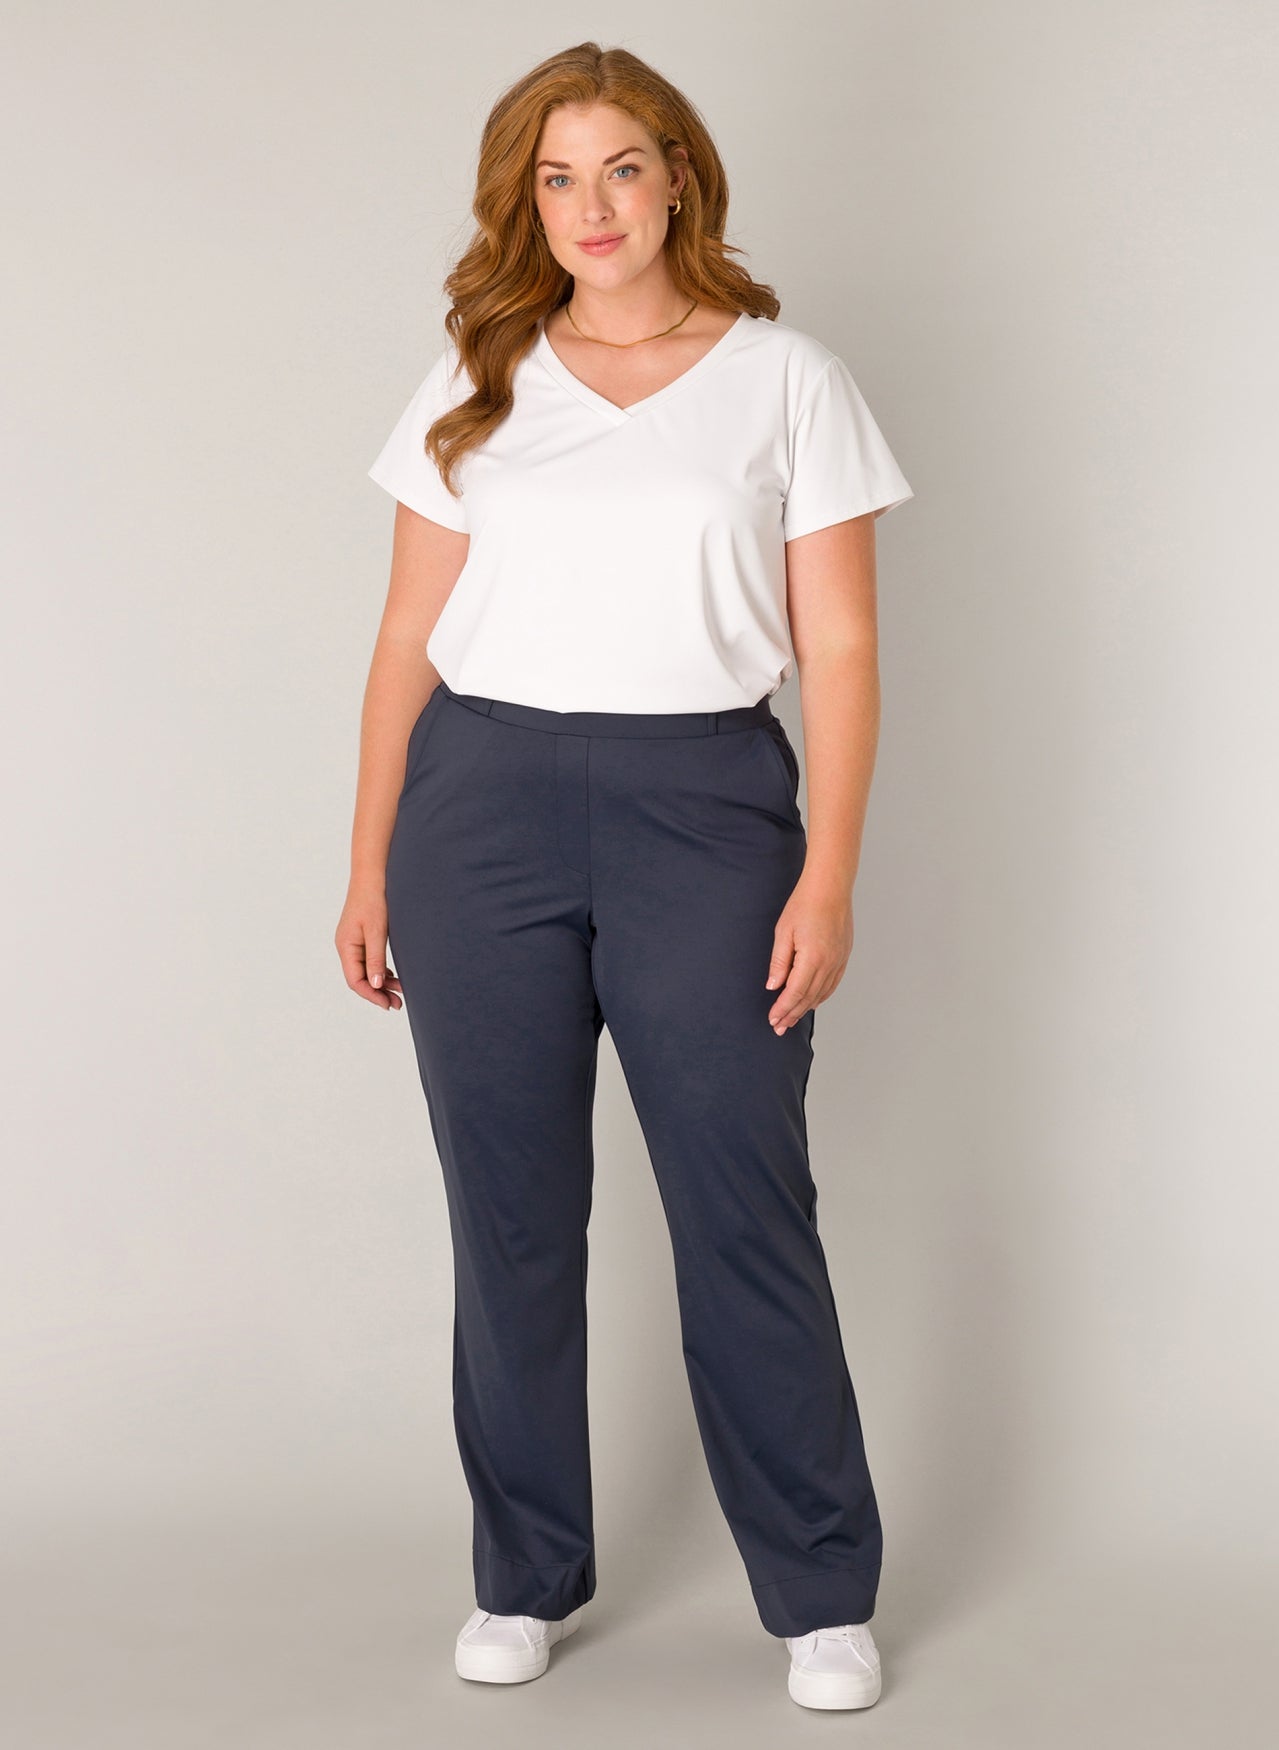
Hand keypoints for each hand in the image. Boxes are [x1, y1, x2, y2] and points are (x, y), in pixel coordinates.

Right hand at [336, 882, 404, 1010]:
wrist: (372, 875)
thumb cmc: (374, 899)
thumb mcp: (377, 931)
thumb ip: (376, 959)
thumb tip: (376, 985)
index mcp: (346, 946)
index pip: (355, 981)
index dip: (372, 995)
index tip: (388, 1004)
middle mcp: (346, 946)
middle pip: (360, 978)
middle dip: (378, 993)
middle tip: (398, 1004)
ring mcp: (353, 941)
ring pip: (365, 970)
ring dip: (381, 983)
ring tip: (399, 993)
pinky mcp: (361, 936)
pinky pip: (368, 960)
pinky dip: (380, 971)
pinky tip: (392, 976)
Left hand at [764, 874, 853, 1033]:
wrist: (830, 888)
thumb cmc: (804, 905)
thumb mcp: (783, 932)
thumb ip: (779, 962)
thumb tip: (774, 986)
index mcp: (813, 958)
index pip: (795, 992)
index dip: (783, 1008)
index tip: (773, 1019)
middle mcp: (829, 963)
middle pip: (809, 997)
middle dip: (792, 1014)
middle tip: (779, 1027)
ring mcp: (839, 961)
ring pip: (821, 993)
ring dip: (805, 1008)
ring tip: (792, 1019)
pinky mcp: (844, 956)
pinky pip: (832, 983)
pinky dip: (821, 996)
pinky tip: (812, 1002)